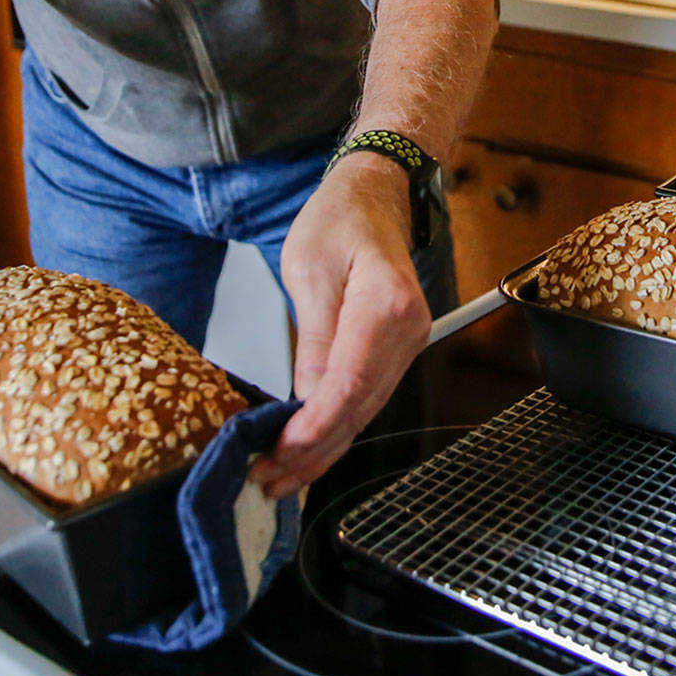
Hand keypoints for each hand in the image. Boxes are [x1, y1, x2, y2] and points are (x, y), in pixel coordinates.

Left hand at [254, 153, 431, 498]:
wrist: (374, 195)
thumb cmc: (339, 221)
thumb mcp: (309, 272)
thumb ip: (313, 340)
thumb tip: (306, 400)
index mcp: (388, 307)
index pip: (350, 386)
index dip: (313, 429)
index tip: (277, 453)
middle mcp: (409, 332)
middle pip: (359, 408)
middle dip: (312, 452)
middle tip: (266, 480)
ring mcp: (408, 344)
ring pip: (364, 412)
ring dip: (322, 449)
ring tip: (278, 477)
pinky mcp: (396, 351)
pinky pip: (365, 399)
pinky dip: (335, 428)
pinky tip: (307, 450)